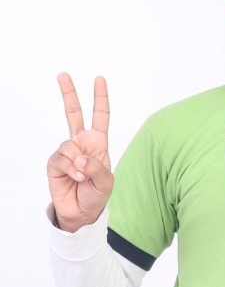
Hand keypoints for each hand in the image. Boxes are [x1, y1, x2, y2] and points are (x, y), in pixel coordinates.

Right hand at [47, 73, 113, 232]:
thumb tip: (80, 157)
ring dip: (78, 162)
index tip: (99, 79)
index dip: (100, 98)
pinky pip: (62, 159)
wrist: (81, 212)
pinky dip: (71, 168)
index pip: (100, 116)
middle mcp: (81, 143)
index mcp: (98, 143)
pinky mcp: (54, 162)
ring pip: (69, 145)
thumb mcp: (106, 181)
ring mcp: (67, 152)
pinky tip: (75, 177)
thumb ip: (97, 167)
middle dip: (69, 94)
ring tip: (83, 175)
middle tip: (63, 75)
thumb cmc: (96, 193)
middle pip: (74, 113)